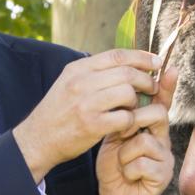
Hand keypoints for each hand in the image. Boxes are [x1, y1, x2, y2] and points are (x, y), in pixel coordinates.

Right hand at [13, 49, 161, 182]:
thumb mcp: (68, 83)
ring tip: (133, 109)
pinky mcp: (92, 125)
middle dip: (146, 80)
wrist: (37, 139)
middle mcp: (81, 82)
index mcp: (78, 69)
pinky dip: (131, 121)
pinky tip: (126, 125)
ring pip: (128, 93)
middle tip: (153, 88)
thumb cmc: (58, 112)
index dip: (142, 57)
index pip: (117, 55)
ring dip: (137, 102)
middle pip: (127, 73)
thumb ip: (93, 72)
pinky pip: (125, 118)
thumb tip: (124, 62)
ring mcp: (87, 104)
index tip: (157, 62)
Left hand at [96, 67, 177, 194]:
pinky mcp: (162, 176)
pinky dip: (127, 169)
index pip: (161, 101)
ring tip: (121, 162)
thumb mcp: (116, 135)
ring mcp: (165, 157)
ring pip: (145, 141)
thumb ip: (122, 115)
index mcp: (150, 126)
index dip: (166, 86)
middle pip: (158, 114)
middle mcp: (162, 138)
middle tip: (120, 134)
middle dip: (133, 121)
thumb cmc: (115, 165)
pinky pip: (142, 163)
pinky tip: (126, 175)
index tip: (167, 67)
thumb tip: (122, 87)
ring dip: (125, 152)